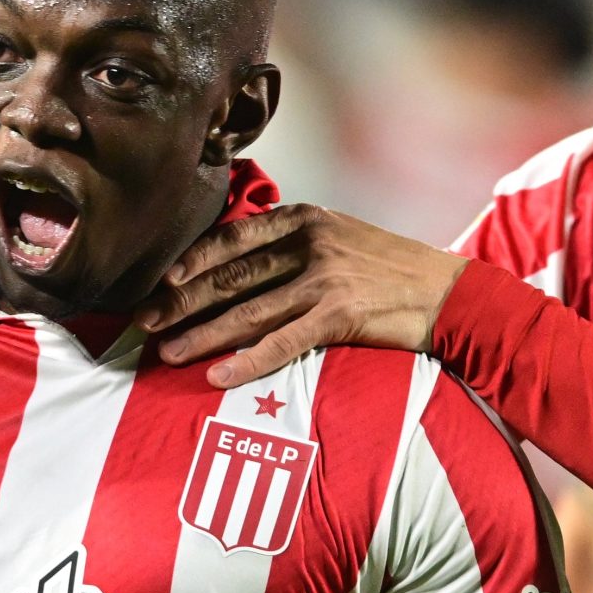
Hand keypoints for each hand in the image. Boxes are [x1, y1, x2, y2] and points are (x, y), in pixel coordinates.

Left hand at [133, 205, 467, 386]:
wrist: (448, 292)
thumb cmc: (390, 269)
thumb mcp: (340, 237)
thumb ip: (293, 244)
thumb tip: (239, 265)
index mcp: (306, 218)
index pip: (235, 236)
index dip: (194, 260)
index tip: (161, 281)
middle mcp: (310, 244)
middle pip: (231, 276)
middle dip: (182, 302)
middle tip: (144, 323)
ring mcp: (324, 279)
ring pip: (247, 310)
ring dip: (201, 334)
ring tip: (166, 353)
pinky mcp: (339, 315)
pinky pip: (282, 341)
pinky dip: (247, 360)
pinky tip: (218, 374)